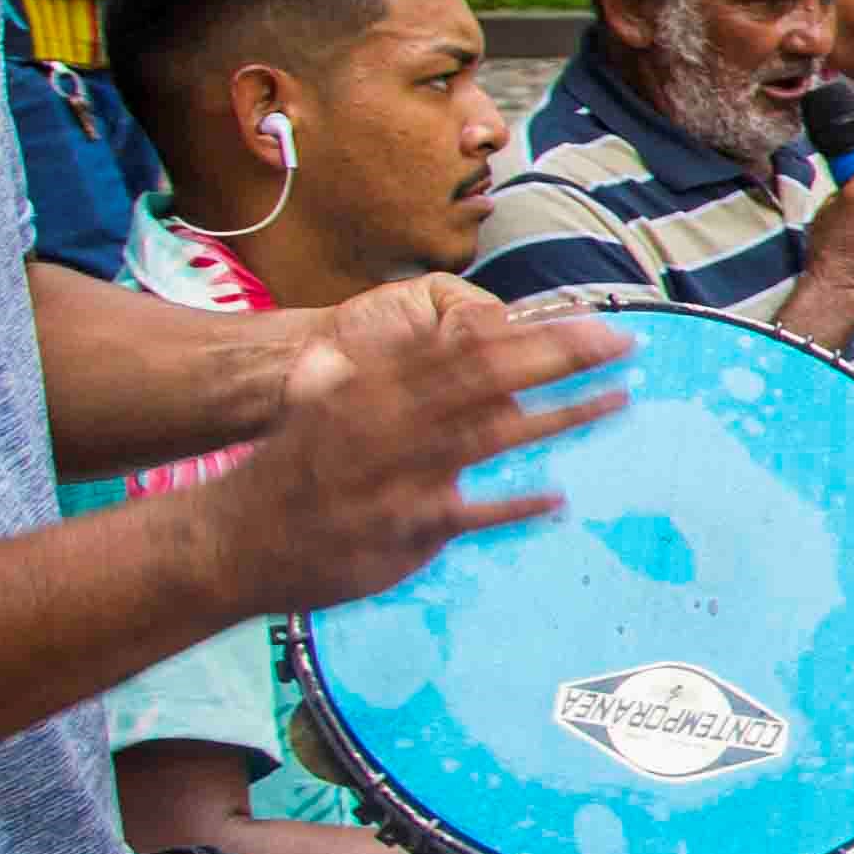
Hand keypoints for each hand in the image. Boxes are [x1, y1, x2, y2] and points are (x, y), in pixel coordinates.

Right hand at [192, 298, 624, 611]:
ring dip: (561, 415)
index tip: (582, 313)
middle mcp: (392, 420)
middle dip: (559, 355)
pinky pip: (472, 513)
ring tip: (619, 398)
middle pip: (490, 376)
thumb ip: (364, 368)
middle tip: (620, 340)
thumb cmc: (286, 470)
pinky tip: (559, 499)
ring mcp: (401, 474)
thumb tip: (394, 338)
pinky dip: (515, 506)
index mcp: (375, 383)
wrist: (232, 540)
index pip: (463, 344)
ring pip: (494, 433)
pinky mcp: (404, 527)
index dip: (528, 327)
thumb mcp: (317, 399)